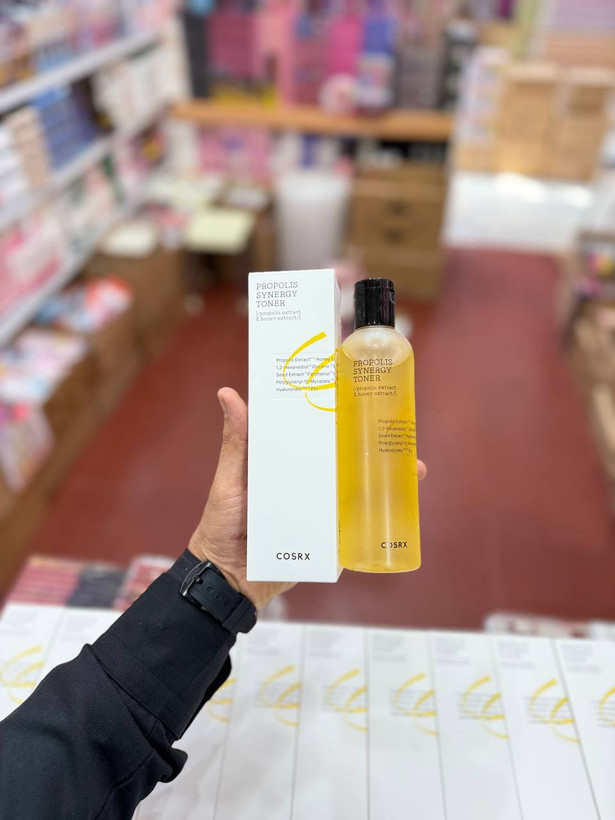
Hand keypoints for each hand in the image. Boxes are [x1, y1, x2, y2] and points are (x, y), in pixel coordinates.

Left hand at [189, 387, 427, 609]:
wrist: (228, 580)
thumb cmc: (222, 524)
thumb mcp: (230, 479)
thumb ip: (235, 442)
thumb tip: (227, 392)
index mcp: (287, 462)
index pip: (318, 435)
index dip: (342, 418)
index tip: (367, 397)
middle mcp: (307, 484)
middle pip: (346, 461)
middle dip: (376, 448)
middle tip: (401, 433)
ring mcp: (320, 512)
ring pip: (358, 492)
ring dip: (386, 481)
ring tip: (412, 468)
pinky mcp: (328, 540)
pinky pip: (357, 528)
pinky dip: (379, 519)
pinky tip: (402, 507)